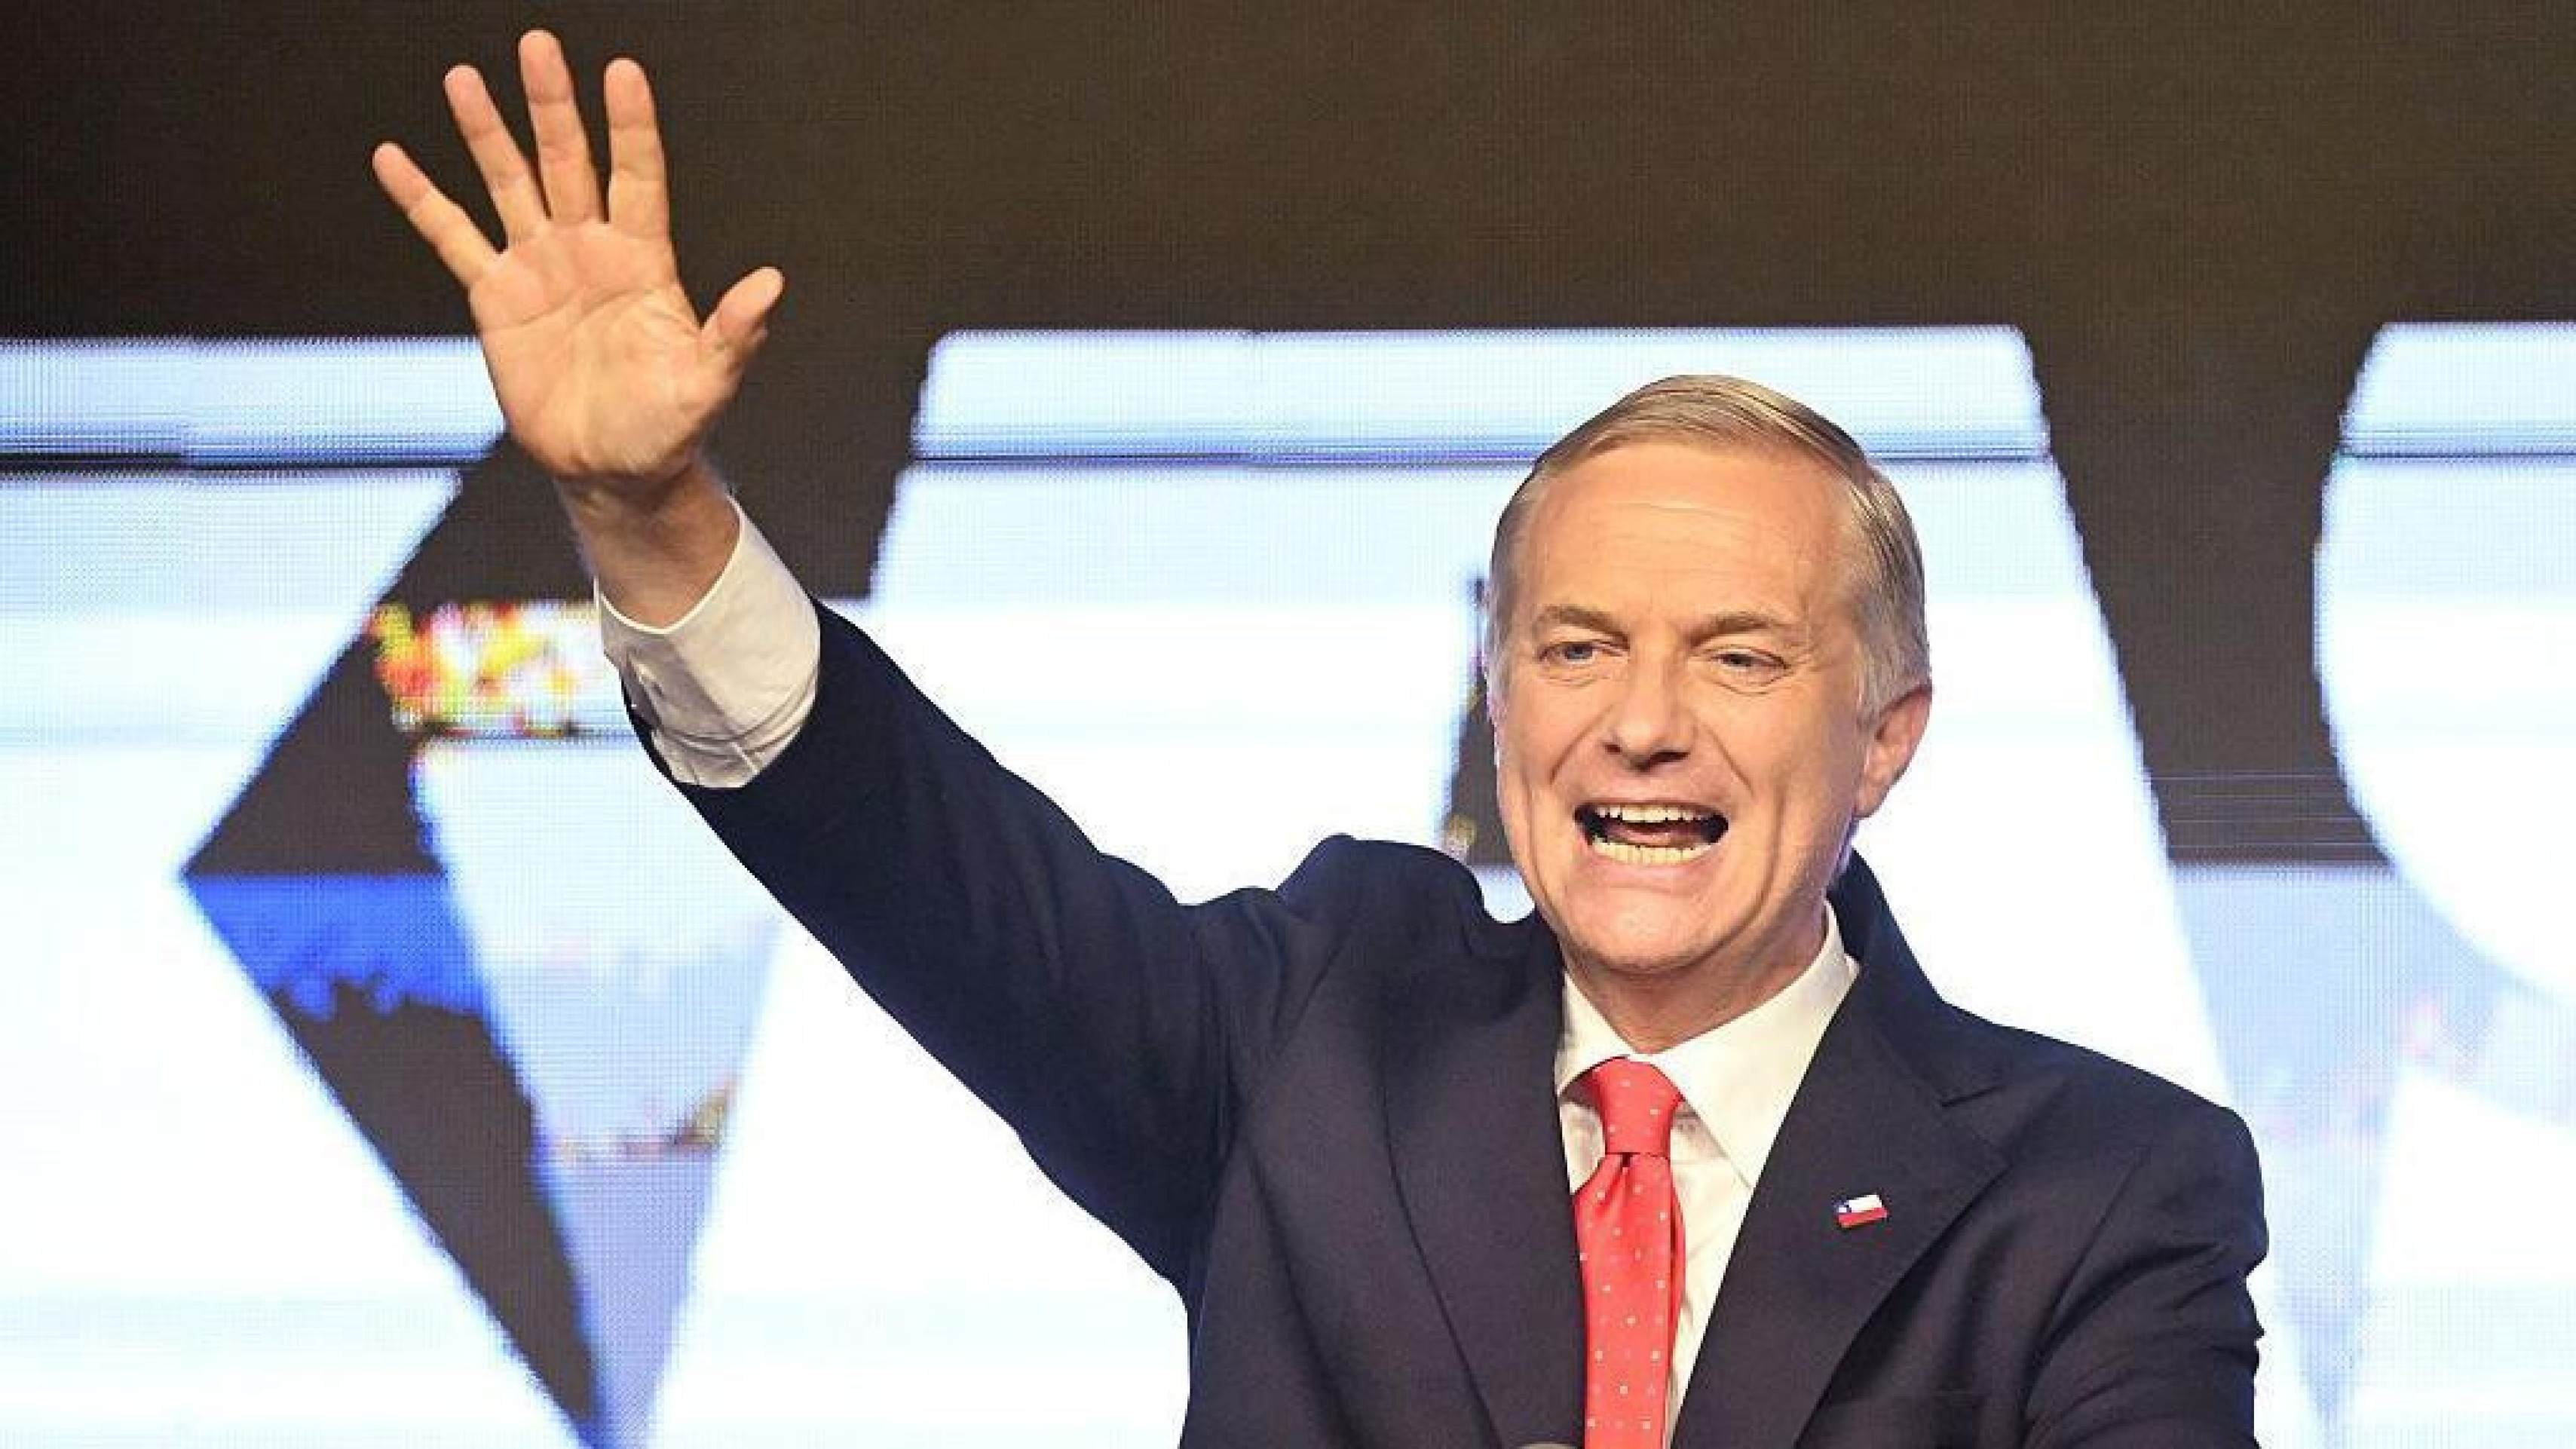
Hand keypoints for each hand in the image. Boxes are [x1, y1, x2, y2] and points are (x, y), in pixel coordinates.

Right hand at [372, 30, 780, 504]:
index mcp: (644, 260)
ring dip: (487, 134)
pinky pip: (453, 238)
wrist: (613, 470)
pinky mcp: (496, 297)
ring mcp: (540, 267)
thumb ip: (734, 332)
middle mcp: (590, 249)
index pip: (639, 177)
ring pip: (510, 184)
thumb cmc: (667, 427)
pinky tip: (393, 157)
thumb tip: (771, 283)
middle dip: (552, 106)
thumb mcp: (708, 383)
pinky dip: (423, 200)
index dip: (631, 127)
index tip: (623, 72)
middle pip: (569, 162)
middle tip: (538, 46)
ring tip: (463, 78)